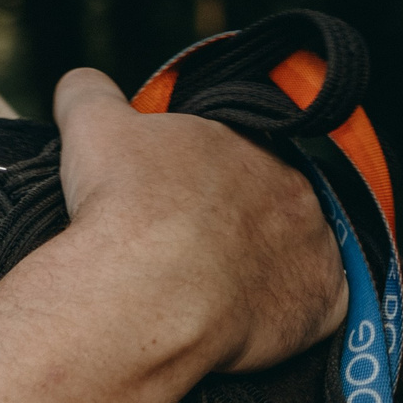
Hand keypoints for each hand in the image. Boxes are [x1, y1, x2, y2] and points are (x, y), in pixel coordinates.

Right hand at [51, 67, 345, 374]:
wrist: (146, 293)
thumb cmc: (125, 205)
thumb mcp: (91, 126)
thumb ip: (90, 93)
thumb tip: (82, 82)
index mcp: (249, 142)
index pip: (233, 152)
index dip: (199, 176)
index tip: (168, 198)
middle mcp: (295, 191)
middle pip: (268, 203)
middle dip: (233, 221)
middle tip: (182, 247)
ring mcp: (315, 251)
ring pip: (293, 255)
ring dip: (262, 267)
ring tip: (207, 291)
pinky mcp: (320, 308)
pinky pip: (317, 310)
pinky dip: (289, 314)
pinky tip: (246, 320)